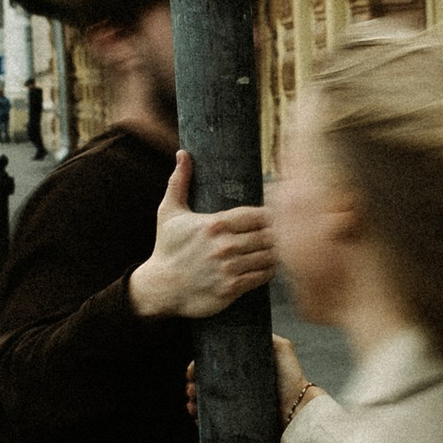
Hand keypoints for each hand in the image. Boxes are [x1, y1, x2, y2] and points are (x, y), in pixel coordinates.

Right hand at [130, 147, 275, 323]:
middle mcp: (224, 245)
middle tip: (283, 233)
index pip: (258, 215)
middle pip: (268, 235)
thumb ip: (179, 182)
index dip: (270, 215)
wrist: (160, 287)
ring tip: (276, 248)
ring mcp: (229, 268)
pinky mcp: (232, 288)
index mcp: (215, 224)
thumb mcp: (169, 212)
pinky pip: (263, 276)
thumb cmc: (167, 247)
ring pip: (269, 255)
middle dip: (276, 234)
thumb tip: (183, 153)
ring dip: (274, 252)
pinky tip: (266, 265)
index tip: (275, 216)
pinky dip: (268, 270)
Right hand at [186, 334, 319, 429]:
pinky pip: (212, 419)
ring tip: (192, 403)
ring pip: (205, 400)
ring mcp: (235, 402)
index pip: (213, 364)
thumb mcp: (281, 350)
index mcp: (241, 368)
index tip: (192, 371)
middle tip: (190, 388)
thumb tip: (251, 326)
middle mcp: (236, 384)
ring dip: (193, 401)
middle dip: (192, 384)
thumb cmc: (291, 379)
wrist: (298, 409)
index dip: (198, 367)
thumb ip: (269, 337)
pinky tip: (196, 415)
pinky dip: (200, 417)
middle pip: (205, 382)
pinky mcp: (235, 420)